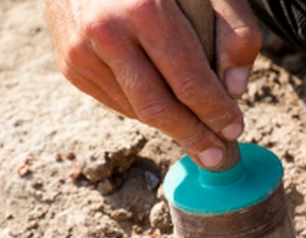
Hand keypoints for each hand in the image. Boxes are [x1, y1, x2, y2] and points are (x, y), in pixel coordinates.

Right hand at [44, 0, 260, 167]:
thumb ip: (236, 30)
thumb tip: (235, 89)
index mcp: (145, 9)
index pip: (189, 83)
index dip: (216, 113)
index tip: (235, 129)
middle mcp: (106, 31)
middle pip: (157, 108)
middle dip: (193, 136)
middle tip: (216, 156)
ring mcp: (81, 49)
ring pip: (136, 110)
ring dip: (170, 124)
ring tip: (196, 127)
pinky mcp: (70, 62)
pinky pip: (116, 101)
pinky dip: (144, 108)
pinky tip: (162, 99)